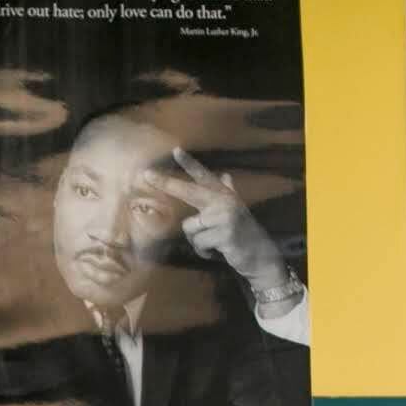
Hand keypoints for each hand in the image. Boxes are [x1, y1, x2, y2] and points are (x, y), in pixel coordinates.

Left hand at [141, 150, 288, 296]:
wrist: (261, 255)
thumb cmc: (243, 233)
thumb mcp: (236, 210)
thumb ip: (228, 192)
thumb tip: (225, 175)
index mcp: (223, 195)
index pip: (204, 176)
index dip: (190, 163)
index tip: (175, 150)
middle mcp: (224, 201)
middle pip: (189, 190)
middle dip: (167, 183)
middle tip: (145, 175)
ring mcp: (225, 216)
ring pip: (190, 228)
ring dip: (198, 242)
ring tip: (215, 243)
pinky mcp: (224, 233)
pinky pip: (198, 243)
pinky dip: (204, 251)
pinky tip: (218, 251)